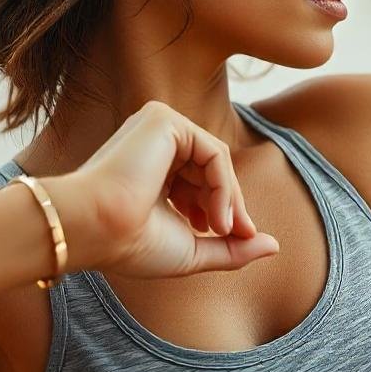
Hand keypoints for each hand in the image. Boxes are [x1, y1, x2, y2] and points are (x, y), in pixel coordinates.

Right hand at [59, 100, 280, 278]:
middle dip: (229, 204)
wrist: (95, 230)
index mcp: (151, 168)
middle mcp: (152, 143)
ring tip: (220, 231)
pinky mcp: (163, 120)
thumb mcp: (191, 251)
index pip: (201, 180)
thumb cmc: (130, 245)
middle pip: (212, 168)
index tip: (232, 239)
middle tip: (233, 235)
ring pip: (216, 159)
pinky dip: (224, 186)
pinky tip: (216, 218)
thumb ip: (231, 249)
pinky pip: (213, 151)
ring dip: (228, 198)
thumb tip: (274, 245)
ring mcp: (157, 127)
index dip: (222, 209)